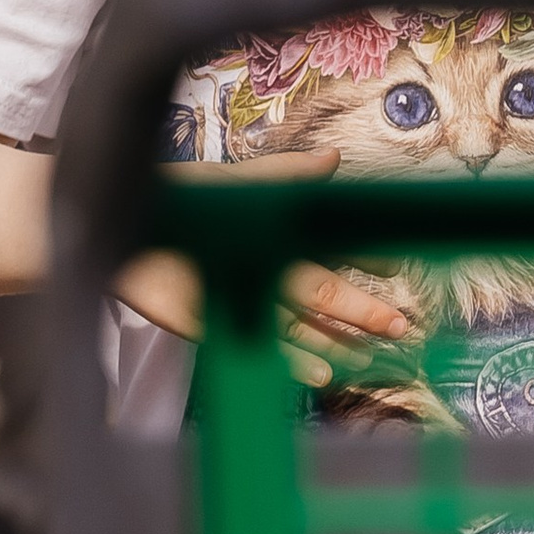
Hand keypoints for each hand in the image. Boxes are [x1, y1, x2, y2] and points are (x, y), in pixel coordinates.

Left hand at [131, 149, 423, 385]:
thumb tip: (335, 160)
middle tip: (402, 324)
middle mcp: (269, 269)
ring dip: (336, 340)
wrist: (131, 228)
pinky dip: (293, 363)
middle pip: (326, 294)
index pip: (334, 248)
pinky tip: (321, 373)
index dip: (366, 258)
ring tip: (372, 352)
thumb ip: (289, 177)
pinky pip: (264, 350)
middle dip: (364, 309)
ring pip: (302, 327)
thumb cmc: (189, 199)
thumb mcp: (243, 184)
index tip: (398, 269)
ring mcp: (248, 301)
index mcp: (279, 233)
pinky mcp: (221, 326)